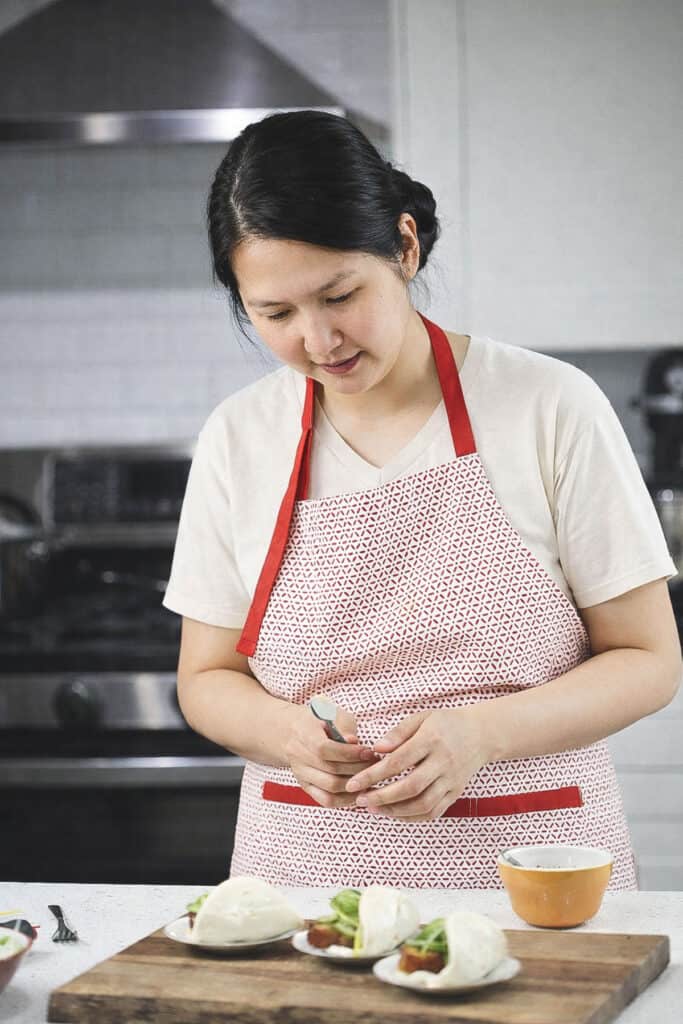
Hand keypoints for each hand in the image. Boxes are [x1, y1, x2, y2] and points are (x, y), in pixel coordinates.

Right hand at [282, 704, 379, 808]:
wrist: (294, 732)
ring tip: (369, 777)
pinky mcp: (307, 787)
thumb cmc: (319, 721)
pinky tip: (359, 790)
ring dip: (355, 785)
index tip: (368, 751)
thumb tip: (353, 742)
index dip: (349, 753)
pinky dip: (346, 799)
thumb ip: (344, 727)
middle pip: (331, 771)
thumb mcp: (333, 714)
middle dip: (358, 769)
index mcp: (304, 735)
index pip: (325, 749)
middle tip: (375, 763)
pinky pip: (327, 800)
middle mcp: (299, 758)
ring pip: (330, 789)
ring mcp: (301, 775)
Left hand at [344, 709, 489, 820]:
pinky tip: (394, 813)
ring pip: (423, 804)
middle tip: (360, 800)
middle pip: (411, 787)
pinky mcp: (456, 793)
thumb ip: (398, 733)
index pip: (398, 762)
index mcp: (431, 740)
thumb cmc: (445, 724)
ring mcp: (451, 781)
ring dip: (395, 811)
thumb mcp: (421, 718)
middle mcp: (443, 763)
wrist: (481, 734)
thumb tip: (376, 749)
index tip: (353, 782)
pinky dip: (412, 817)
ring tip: (373, 809)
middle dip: (382, 797)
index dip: (373, 775)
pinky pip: (433, 812)